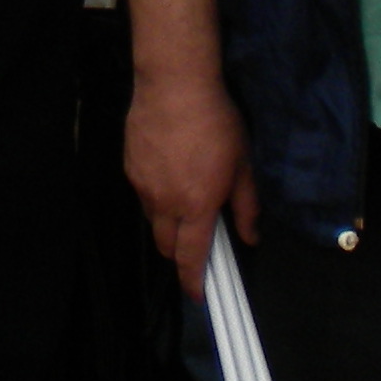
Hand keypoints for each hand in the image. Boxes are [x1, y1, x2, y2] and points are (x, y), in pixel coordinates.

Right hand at [124, 70, 255, 294]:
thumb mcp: (243, 164)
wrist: (174, 85)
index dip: (193, 282)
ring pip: (153, 221)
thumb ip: (246, 206)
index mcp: (196, 206)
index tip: (199, 295)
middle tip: (196, 244)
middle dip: (180, 254)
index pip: (190, 258)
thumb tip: (250, 237)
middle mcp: (165, 203)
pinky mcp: (130, 168)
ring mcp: (143, 186)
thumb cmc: (216, 122)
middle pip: (166, 246)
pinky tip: (169, 174)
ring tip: (185, 200)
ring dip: (169, 224)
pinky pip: (143, 195)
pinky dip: (157, 197)